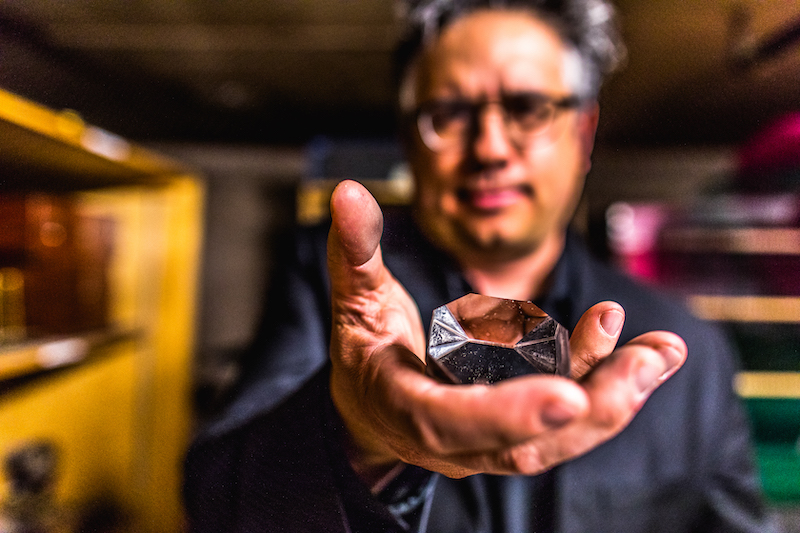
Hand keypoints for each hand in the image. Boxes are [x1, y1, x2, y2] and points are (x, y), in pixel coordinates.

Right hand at [327, 180, 686, 484]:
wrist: (373, 407)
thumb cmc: (364, 351)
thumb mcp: (354, 299)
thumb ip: (355, 249)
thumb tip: (348, 193)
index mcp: (403, 407)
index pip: (450, 421)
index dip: (505, 413)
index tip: (566, 396)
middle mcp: (450, 441)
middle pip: (522, 443)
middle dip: (589, 406)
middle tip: (644, 364)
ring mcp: (487, 444)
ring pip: (556, 439)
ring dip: (614, 398)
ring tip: (660, 353)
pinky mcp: (516, 433)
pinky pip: (565, 420)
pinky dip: (607, 388)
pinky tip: (644, 354)